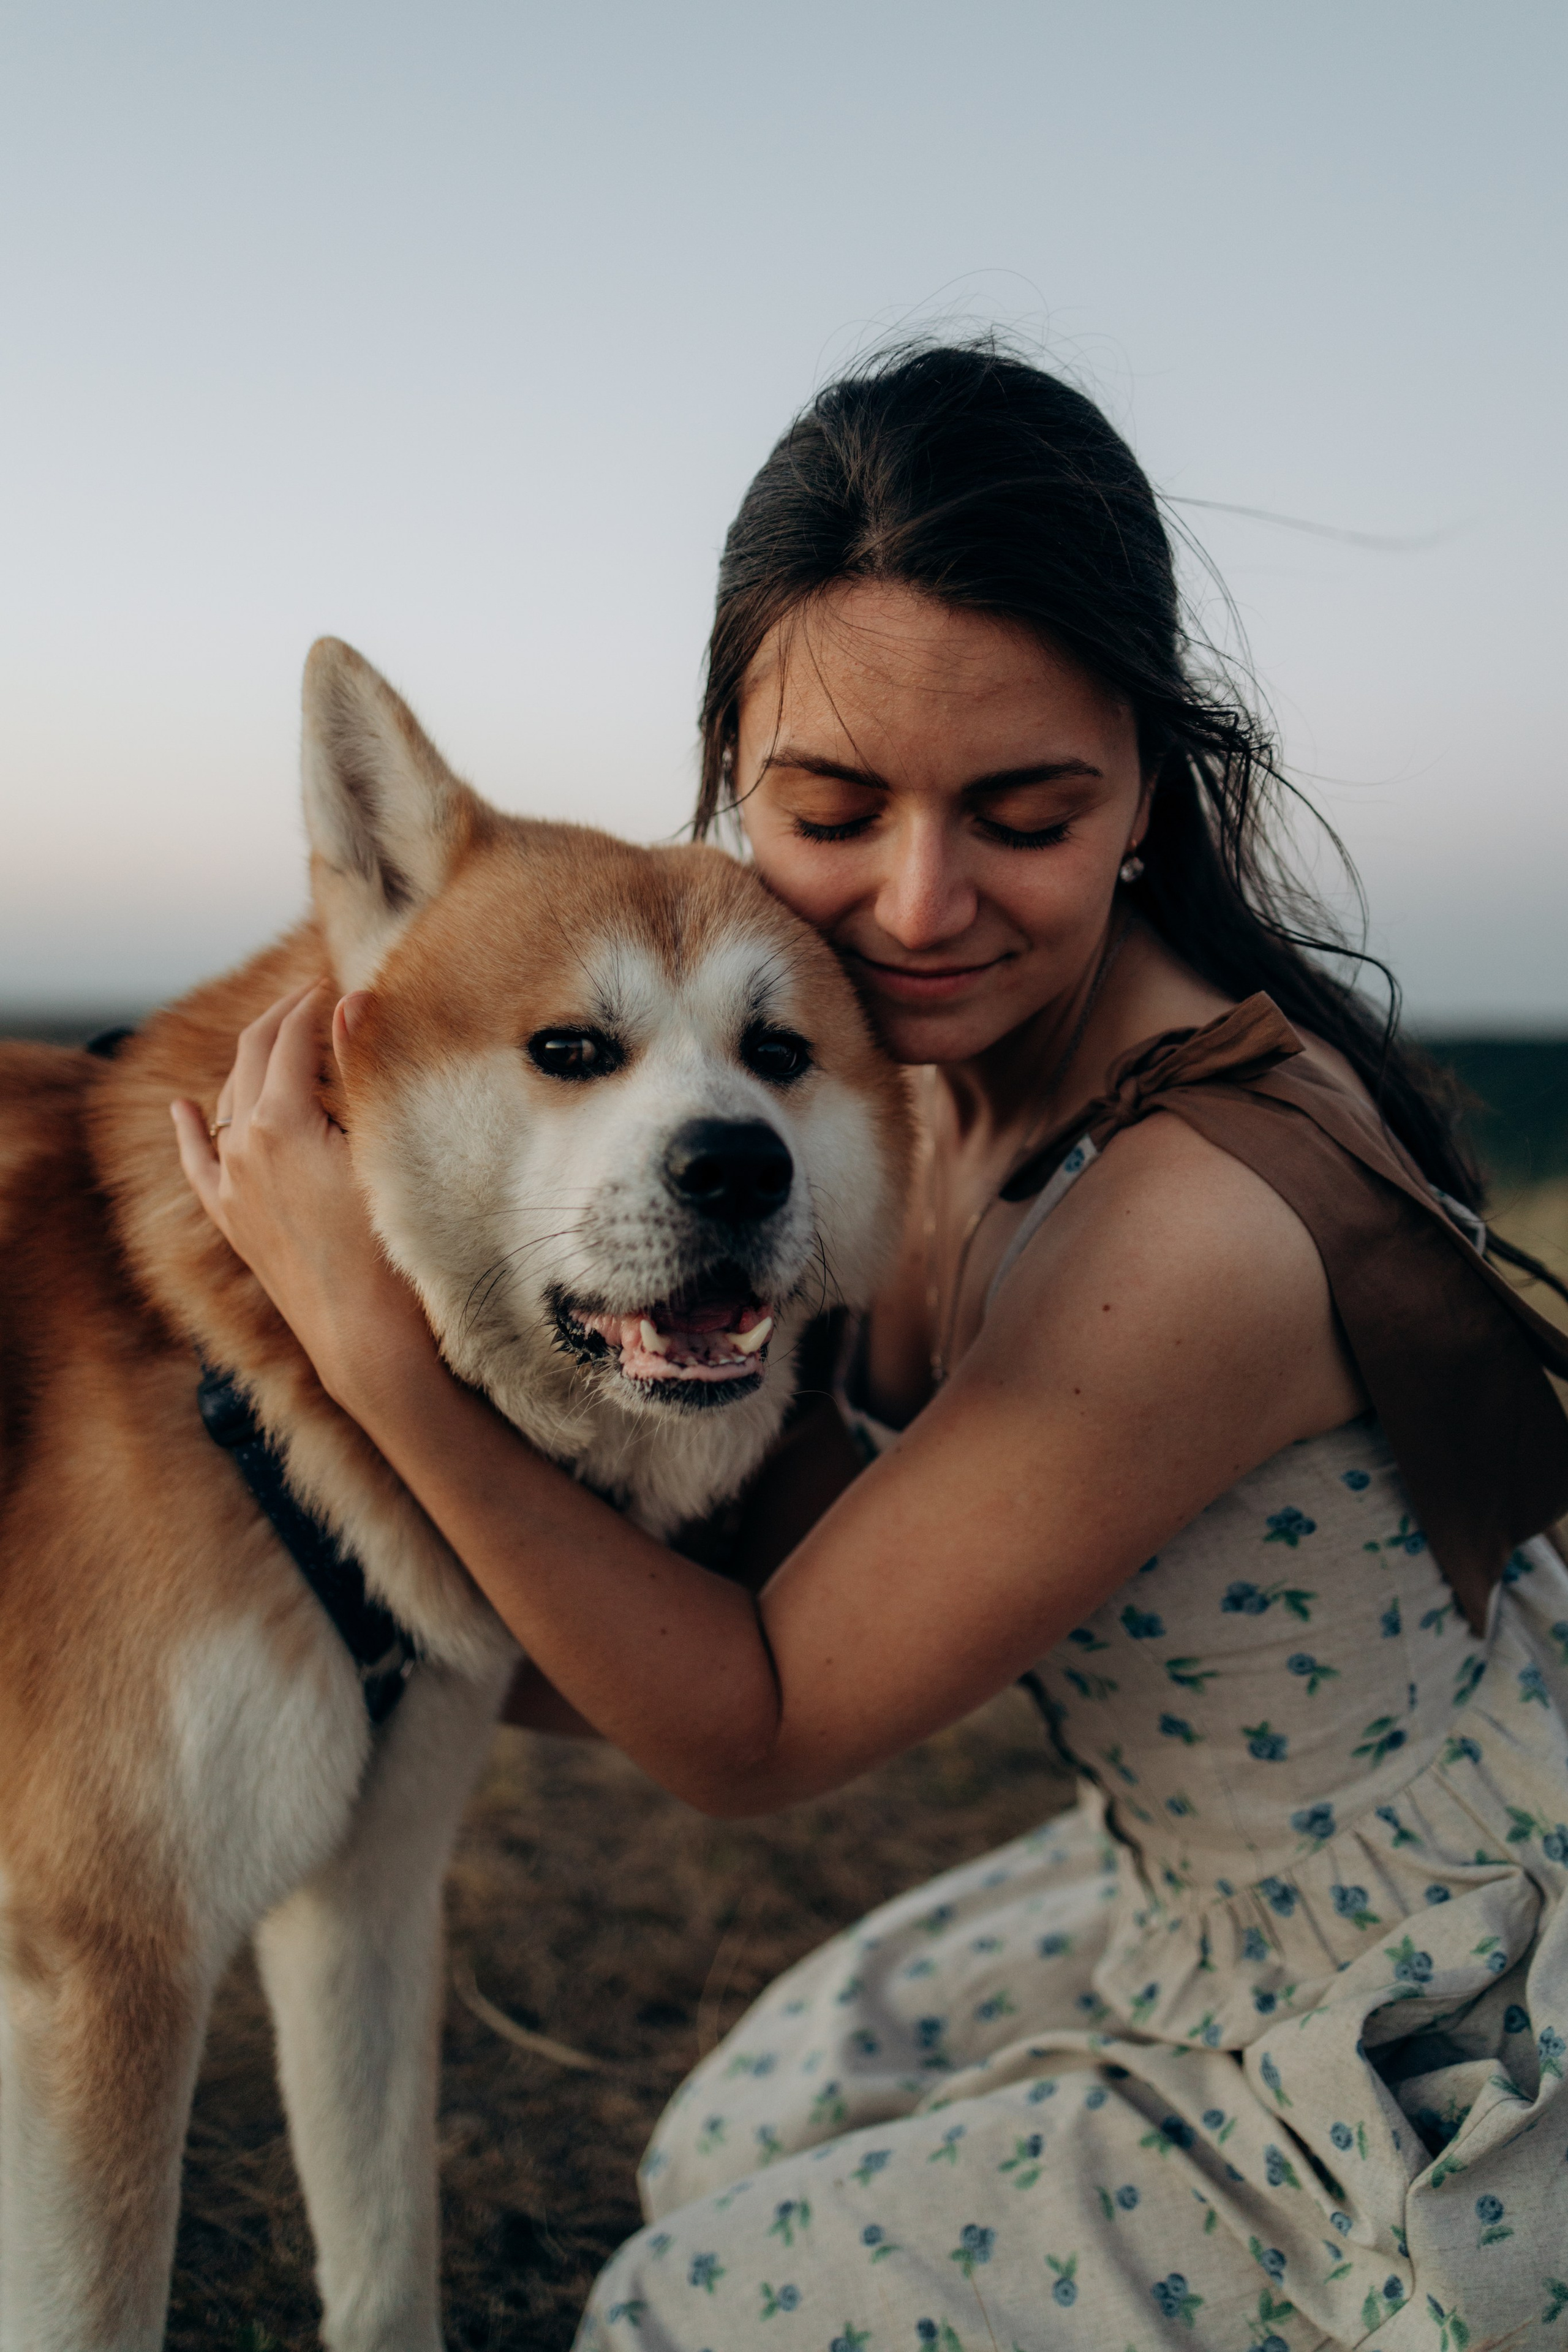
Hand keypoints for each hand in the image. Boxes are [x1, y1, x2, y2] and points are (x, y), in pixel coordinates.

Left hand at [171, 985, 433, 1403]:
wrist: (364, 1336)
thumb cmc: (389, 1245)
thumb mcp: (382, 1150)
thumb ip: (359, 1071)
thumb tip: (351, 999)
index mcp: (278, 1122)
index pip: (293, 1039)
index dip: (316, 1004)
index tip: (339, 982)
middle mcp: (241, 1147)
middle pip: (253, 1057)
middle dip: (282, 1019)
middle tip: (314, 996)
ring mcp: (230, 1185)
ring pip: (227, 1101)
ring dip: (252, 1061)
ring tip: (280, 1038)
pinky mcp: (231, 1219)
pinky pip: (197, 1163)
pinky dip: (188, 1129)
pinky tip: (182, 1108)